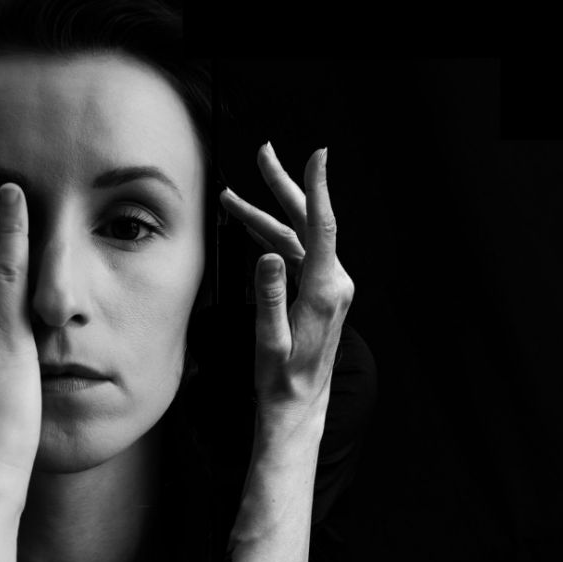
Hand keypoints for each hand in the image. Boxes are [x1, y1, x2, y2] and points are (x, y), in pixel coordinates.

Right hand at [219, 143, 354, 440]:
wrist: (297, 407)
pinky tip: (251, 227)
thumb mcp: (269, 341)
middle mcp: (332, 284)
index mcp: (323, 292)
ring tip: (231, 198)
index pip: (322, 227)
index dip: (318, 188)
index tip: (317, 156)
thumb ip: (269, 297)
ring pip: (295, 237)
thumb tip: (266, 255)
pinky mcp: (318, 292)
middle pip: (307, 222)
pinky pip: (295, 254)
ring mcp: (327, 287)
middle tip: (264, 154)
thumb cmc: (282, 380)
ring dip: (264, 216)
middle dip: (282, 186)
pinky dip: (271, 237)